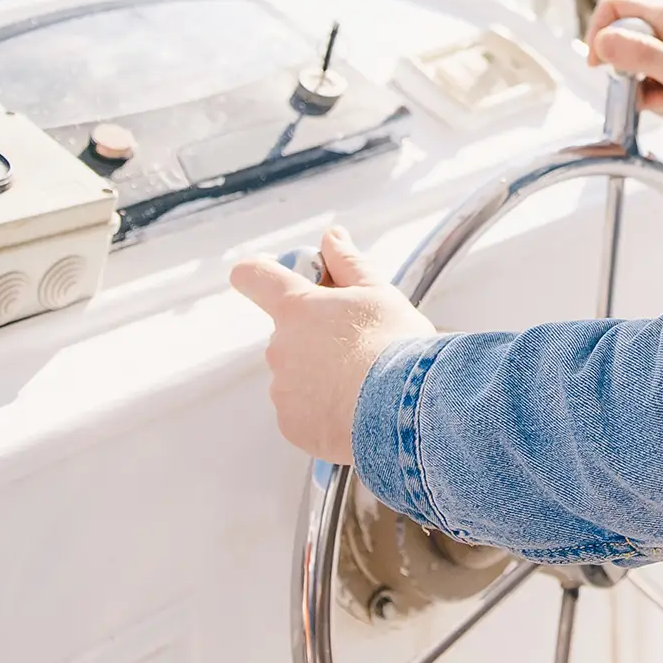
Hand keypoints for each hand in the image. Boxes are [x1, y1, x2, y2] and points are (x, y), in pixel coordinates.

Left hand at [229, 227, 436, 462]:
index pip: (255, 277)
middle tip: (358, 344)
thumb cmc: (395, 345)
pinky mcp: (292, 425)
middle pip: (289, 332)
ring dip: (321, 374)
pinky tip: (354, 409)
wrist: (406, 409)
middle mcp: (280, 347)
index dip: (259, 272)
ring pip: (297, 374)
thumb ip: (348, 263)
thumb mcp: (379, 292)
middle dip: (316, 335)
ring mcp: (282, 389)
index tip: (266, 273)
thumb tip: (331, 237)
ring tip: (363, 383)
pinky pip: (303, 411)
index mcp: (297, 308)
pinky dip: (323, 410)